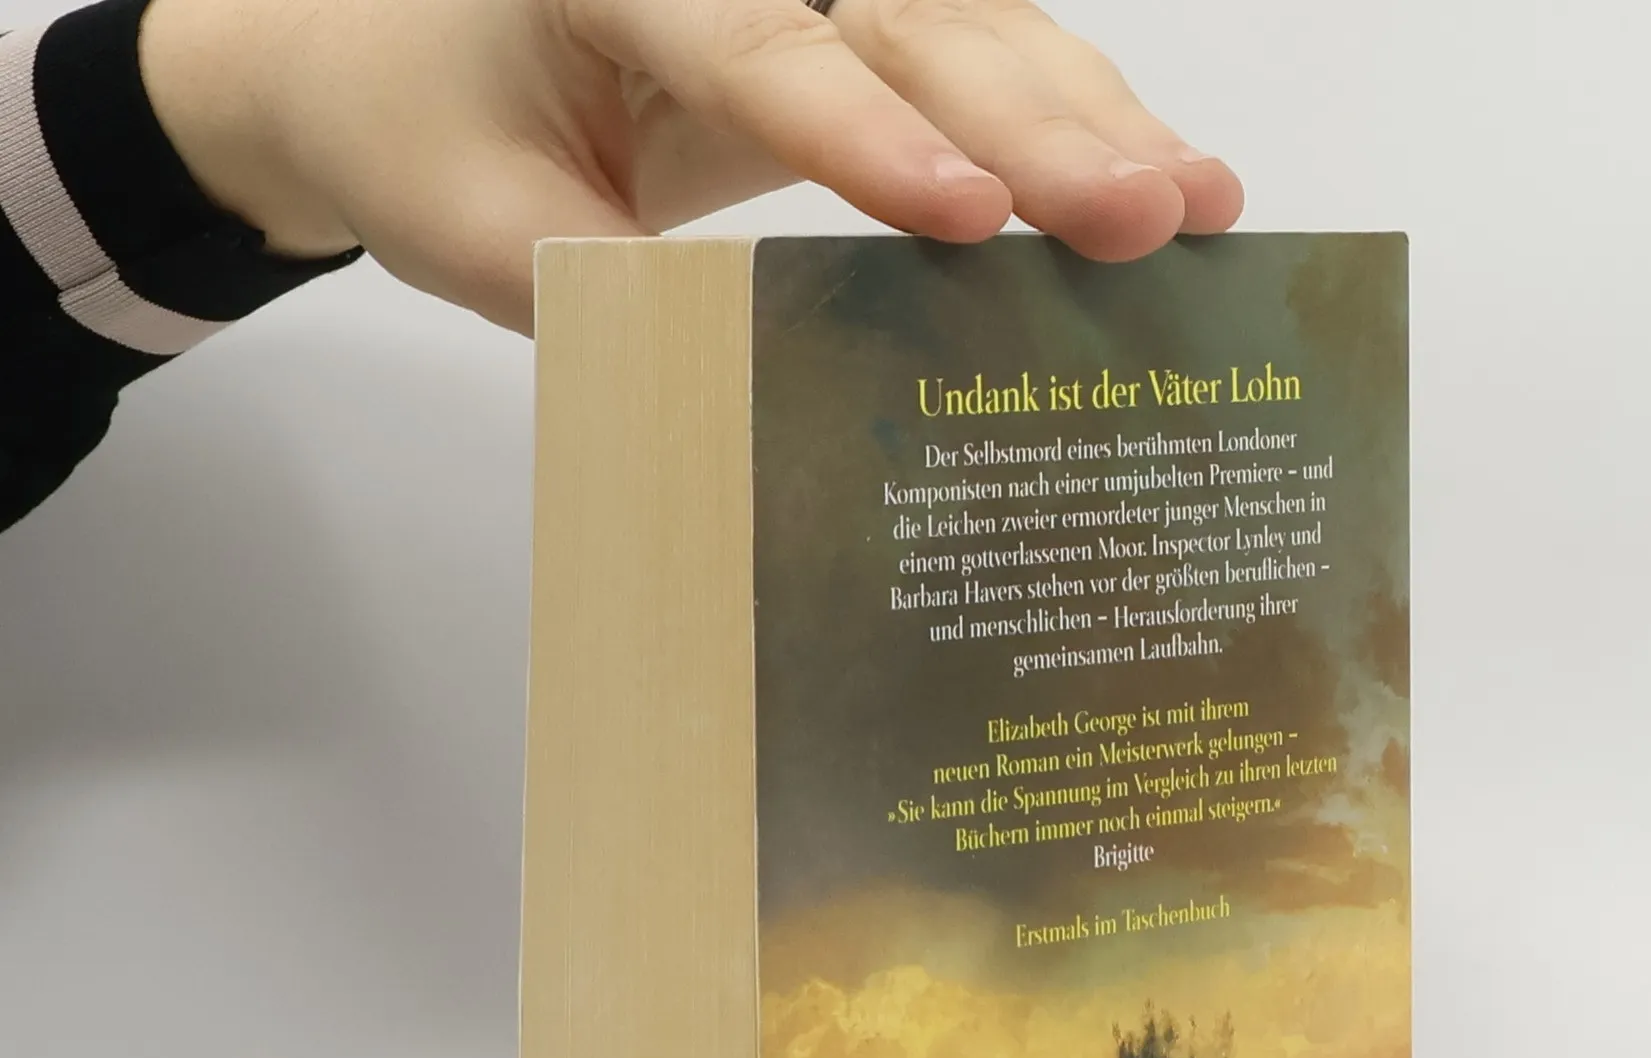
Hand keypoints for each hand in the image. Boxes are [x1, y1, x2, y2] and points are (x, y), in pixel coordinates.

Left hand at [138, 0, 1244, 333]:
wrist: (402, 56)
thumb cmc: (430, 134)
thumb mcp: (483, 230)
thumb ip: (601, 289)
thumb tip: (757, 380)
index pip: (758, 46)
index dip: (868, 133)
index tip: (966, 217)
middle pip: (912, 20)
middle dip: (1036, 125)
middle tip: (1148, 217)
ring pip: (978, 23)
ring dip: (1091, 117)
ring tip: (1198, 206)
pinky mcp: (862, 22)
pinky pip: (985, 54)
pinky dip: (1075, 119)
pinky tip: (1165, 177)